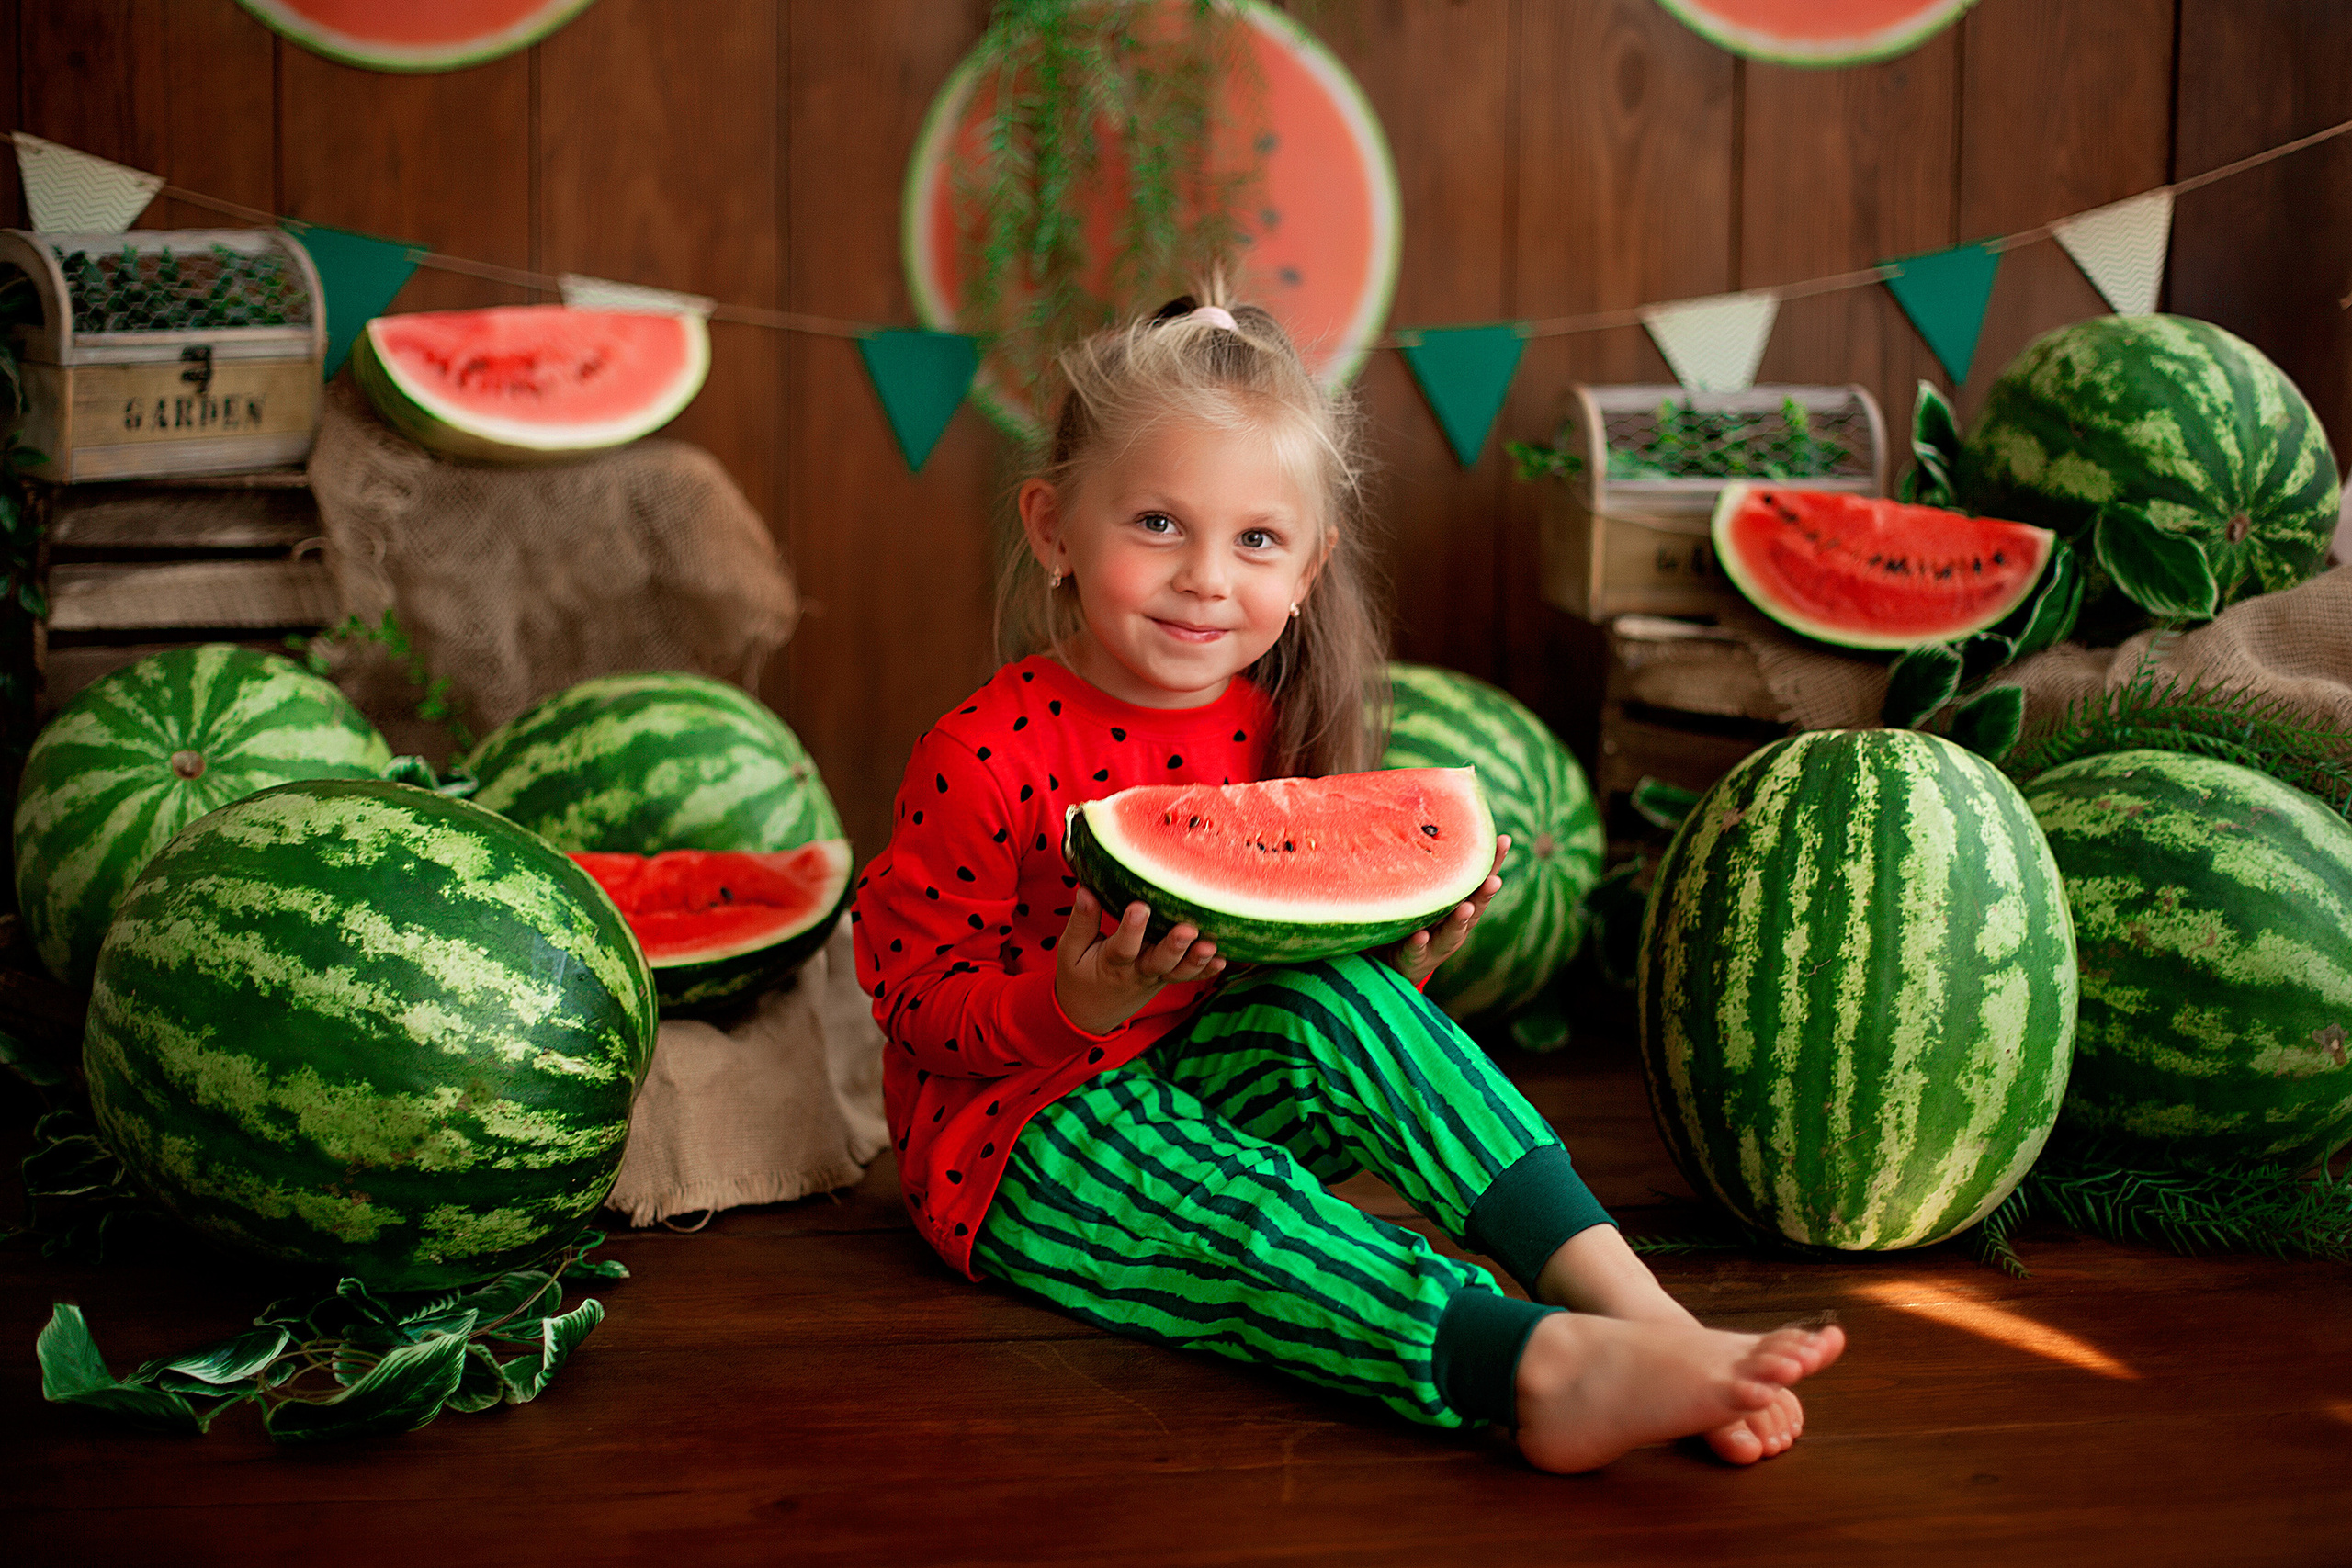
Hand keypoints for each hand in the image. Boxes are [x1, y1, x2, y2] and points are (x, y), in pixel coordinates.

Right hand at [1053, 886, 1224, 1035]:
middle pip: (1158, 962)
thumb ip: (1081, 923)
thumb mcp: (1070, 952)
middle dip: (1173, 947)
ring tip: (1210, 947)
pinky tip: (1222, 961)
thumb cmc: (1079, 976)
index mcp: (1111, 964)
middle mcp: (1137, 971)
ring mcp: (1155, 977)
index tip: (1139, 906)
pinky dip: (1205, 971)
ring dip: (1196, 961)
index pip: (1122, 947)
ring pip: (1178, 972)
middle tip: (1187, 930)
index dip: (1131, 929)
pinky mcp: (1166, 979)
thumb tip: (1085, 890)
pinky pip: (1187, 977)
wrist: (1089, 1016)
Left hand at [1385, 834, 1508, 985]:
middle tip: (1495, 880)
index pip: (1479, 880)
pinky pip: (1417, 948)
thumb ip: (1437, 870)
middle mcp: (1455, 924)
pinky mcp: (1415, 956)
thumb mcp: (1430, 894)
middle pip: (1474, 906)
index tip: (1504, 840)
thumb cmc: (1419, 920)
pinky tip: (1420, 935)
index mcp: (1461, 905)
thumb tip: (1437, 823)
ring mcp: (1437, 942)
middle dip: (1484, 893)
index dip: (1493, 863)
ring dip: (1460, 920)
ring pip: (1452, 931)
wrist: (1396, 961)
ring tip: (1466, 908)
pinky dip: (1420, 942)